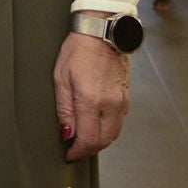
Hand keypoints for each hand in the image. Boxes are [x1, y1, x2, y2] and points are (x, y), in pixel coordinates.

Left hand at [53, 28, 130, 161]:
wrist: (102, 33)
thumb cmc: (78, 50)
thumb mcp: (61, 78)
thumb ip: (63, 109)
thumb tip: (66, 132)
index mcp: (91, 101)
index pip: (88, 140)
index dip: (78, 152)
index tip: (69, 154)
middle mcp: (111, 105)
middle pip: (103, 141)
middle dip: (88, 149)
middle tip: (74, 149)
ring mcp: (122, 102)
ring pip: (113, 133)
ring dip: (99, 140)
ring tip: (83, 136)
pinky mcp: (127, 97)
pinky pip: (119, 121)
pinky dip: (107, 128)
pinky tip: (95, 122)